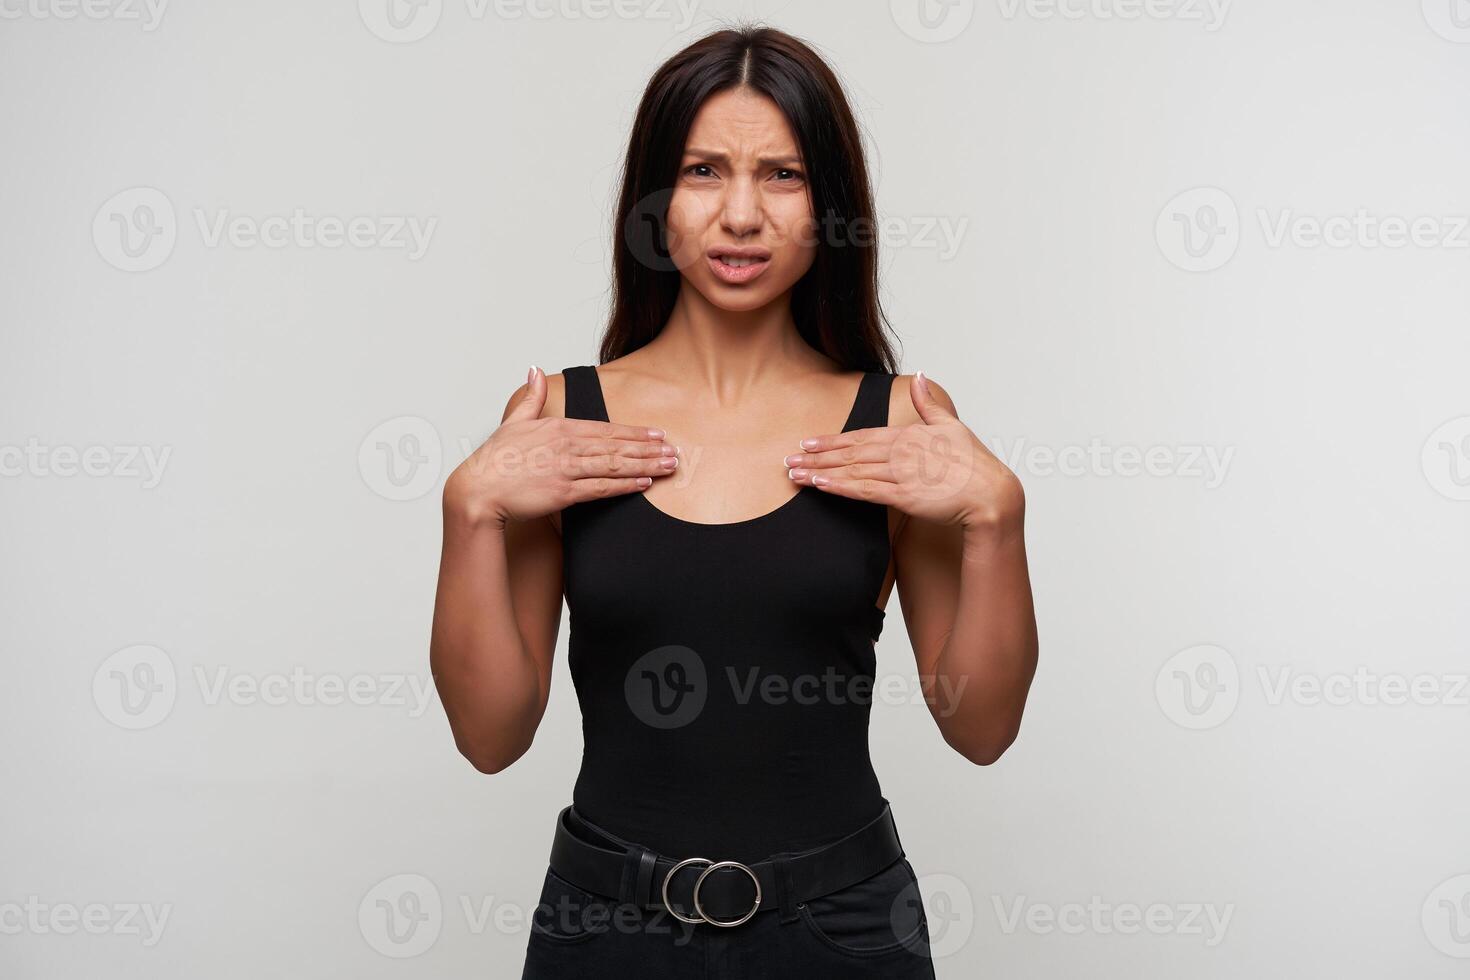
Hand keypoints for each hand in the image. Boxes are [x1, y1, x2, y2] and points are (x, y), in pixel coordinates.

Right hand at [444, 366, 678, 527]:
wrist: (477, 490)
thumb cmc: (495, 459)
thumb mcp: (515, 421)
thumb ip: (532, 397)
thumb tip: (535, 370)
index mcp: (558, 427)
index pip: (605, 429)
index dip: (634, 433)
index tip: (657, 435)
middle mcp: (566, 445)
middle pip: (616, 446)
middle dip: (648, 449)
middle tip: (674, 451)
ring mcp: (566, 468)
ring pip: (614, 465)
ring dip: (645, 465)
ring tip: (668, 466)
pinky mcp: (564, 492)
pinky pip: (601, 488)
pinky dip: (625, 485)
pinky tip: (644, 484)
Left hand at [782, 371, 1022, 528]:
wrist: (991, 495)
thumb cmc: (974, 463)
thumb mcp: (951, 426)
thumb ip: (929, 403)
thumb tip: (921, 376)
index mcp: (908, 435)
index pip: (861, 437)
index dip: (832, 440)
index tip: (808, 442)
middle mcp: (900, 452)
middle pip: (850, 453)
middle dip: (817, 456)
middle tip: (789, 459)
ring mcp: (901, 473)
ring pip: (851, 471)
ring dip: (821, 472)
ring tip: (795, 475)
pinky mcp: (904, 496)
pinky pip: (865, 491)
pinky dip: (840, 487)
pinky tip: (821, 486)